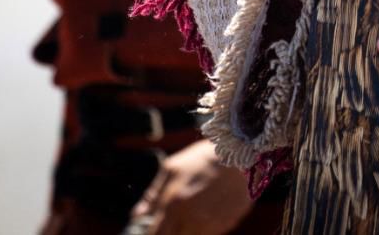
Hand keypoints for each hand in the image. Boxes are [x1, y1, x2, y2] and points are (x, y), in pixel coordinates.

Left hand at [129, 139, 251, 234]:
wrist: (242, 152)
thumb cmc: (203, 157)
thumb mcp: (172, 168)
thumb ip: (153, 194)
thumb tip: (137, 215)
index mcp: (174, 205)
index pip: (155, 234)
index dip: (153, 234)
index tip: (155, 229)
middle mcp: (192, 219)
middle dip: (172, 232)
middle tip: (176, 220)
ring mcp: (212, 224)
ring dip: (189, 231)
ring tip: (195, 212)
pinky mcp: (229, 223)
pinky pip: (212, 234)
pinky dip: (208, 228)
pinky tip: (211, 209)